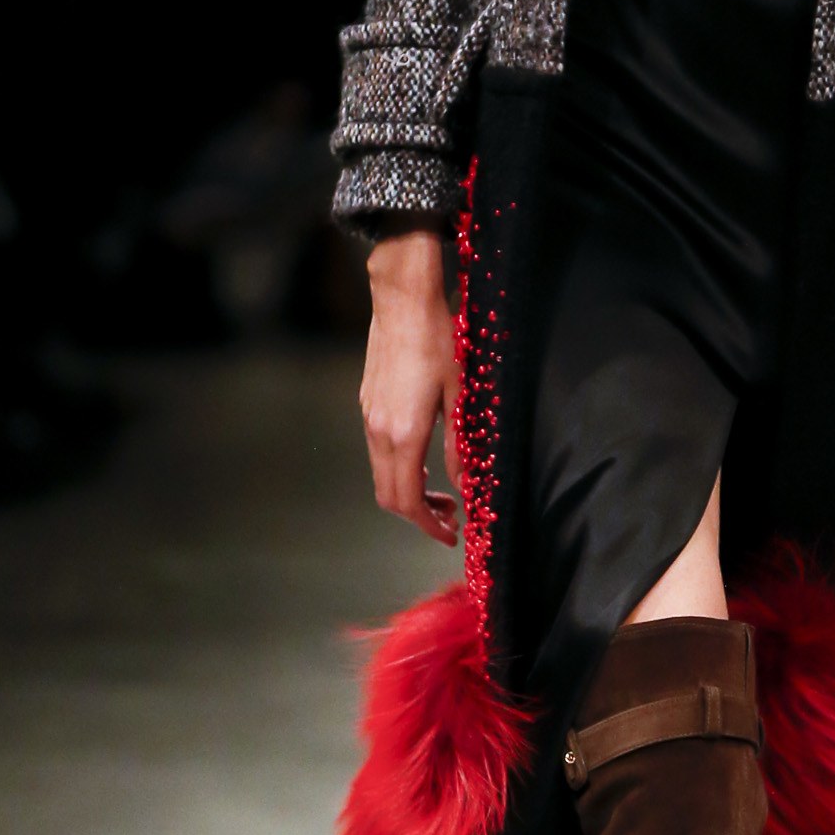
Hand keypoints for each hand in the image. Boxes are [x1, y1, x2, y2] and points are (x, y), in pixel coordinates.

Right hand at [360, 224, 460, 544]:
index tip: (450, 534)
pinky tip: (424, 459)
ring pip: (381, 474)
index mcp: (403, 434)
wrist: (403, 300)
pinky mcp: (367, 404)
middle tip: (450, 517)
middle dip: (418, 516)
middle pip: (388, 496)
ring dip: (409, 492)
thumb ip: (461, 446)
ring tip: (442, 492)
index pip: (407, 500)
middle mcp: (379, 431)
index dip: (428, 525)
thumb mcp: (461, 396)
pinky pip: (378, 452)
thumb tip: (467, 486)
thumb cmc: (438, 340)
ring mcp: (369, 417)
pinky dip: (400, 469)